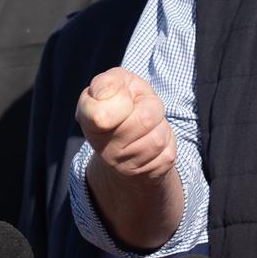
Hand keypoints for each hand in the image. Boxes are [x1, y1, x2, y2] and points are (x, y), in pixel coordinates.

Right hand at [76, 67, 175, 181]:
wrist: (133, 138)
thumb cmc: (125, 102)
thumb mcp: (117, 82)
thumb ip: (110, 82)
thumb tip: (105, 93)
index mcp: (89, 120)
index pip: (103, 117)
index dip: (121, 101)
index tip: (124, 99)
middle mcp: (102, 148)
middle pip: (145, 119)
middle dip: (151, 106)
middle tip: (142, 107)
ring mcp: (123, 166)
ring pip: (158, 138)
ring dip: (160, 124)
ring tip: (148, 124)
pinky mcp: (147, 175)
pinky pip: (167, 152)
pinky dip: (168, 140)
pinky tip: (153, 139)